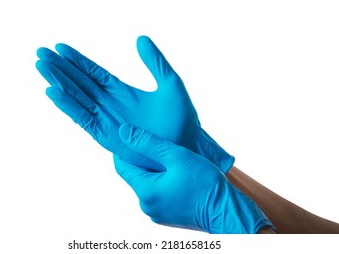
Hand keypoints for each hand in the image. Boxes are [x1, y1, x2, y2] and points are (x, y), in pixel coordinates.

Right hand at [36, 36, 233, 171]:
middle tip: (41, 53)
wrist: (185, 145)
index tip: (60, 47)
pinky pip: (82, 119)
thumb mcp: (170, 83)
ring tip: (42, 67)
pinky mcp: (105, 135)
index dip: (77, 59)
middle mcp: (110, 103)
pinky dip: (68, 106)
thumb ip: (155, 61)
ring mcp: (106, 119)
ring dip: (59, 83)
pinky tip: (54, 93)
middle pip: (79, 82)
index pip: (94, 71)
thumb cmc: (182, 119)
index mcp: (122, 90)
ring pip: (77, 98)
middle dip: (60, 68)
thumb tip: (140, 38)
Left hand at [114, 124, 272, 233]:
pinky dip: (162, 182)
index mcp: (145, 191)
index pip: (122, 167)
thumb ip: (148, 143)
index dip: (124, 150)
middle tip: (153, 144)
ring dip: (154, 171)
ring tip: (167, 158)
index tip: (131, 137)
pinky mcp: (167, 216)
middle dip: (142, 160)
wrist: (226, 211)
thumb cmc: (204, 183)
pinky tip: (175, 173)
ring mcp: (157, 213)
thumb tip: (124, 132)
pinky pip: (158, 194)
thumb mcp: (176, 156)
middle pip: (135, 176)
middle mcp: (146, 205)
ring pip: (148, 185)